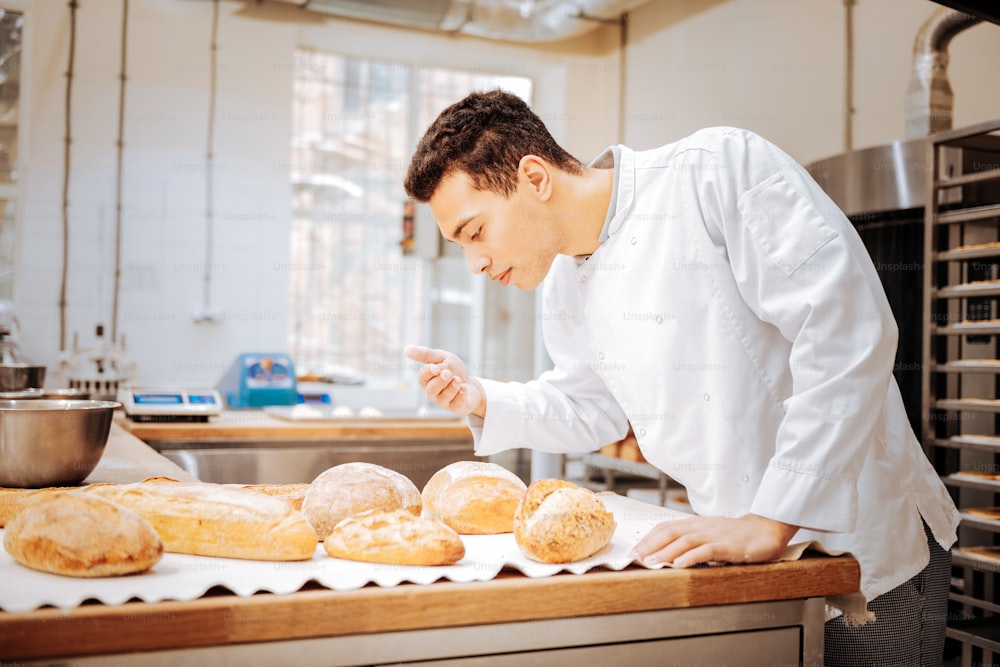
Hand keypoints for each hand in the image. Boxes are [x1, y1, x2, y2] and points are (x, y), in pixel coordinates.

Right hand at [405, 345, 485, 416]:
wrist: (471, 383)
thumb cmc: (453, 370)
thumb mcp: (441, 358)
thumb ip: (426, 354)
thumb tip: (406, 349)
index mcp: (427, 380)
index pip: (423, 377)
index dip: (429, 372)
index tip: (436, 368)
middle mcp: (432, 392)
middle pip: (432, 389)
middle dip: (440, 381)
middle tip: (448, 373)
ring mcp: (443, 401)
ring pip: (444, 397)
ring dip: (451, 387)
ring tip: (458, 380)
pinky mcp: (456, 407)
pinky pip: (456, 404)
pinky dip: (460, 395)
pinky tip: (464, 388)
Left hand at [629, 514, 797, 567]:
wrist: (765, 529)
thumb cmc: (736, 534)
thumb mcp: (709, 533)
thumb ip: (691, 539)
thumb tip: (668, 551)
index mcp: (695, 524)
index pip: (666, 527)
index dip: (648, 538)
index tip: (634, 549)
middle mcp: (701, 527)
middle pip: (670, 532)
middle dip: (650, 544)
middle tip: (635, 556)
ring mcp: (714, 535)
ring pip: (685, 541)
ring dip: (666, 551)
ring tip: (651, 561)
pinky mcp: (727, 545)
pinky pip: (706, 550)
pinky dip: (691, 557)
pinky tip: (680, 564)